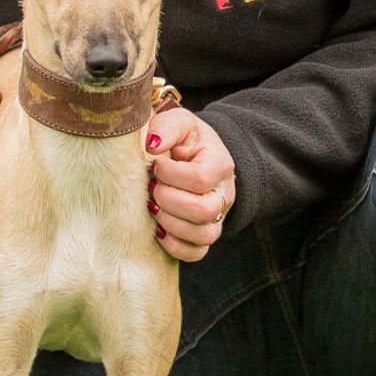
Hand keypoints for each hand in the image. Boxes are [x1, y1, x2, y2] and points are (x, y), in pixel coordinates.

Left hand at [146, 106, 233, 262]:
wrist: (197, 158)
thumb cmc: (185, 140)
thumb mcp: (179, 123)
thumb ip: (166, 127)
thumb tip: (151, 144)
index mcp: (219, 164)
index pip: (200, 178)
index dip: (171, 175)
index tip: (155, 166)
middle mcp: (224, 194)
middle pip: (203, 210)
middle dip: (169, 200)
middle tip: (153, 188)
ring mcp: (217, 218)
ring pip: (203, 234)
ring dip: (170, 223)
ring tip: (154, 207)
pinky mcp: (205, 235)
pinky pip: (196, 253)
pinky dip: (175, 246)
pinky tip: (159, 231)